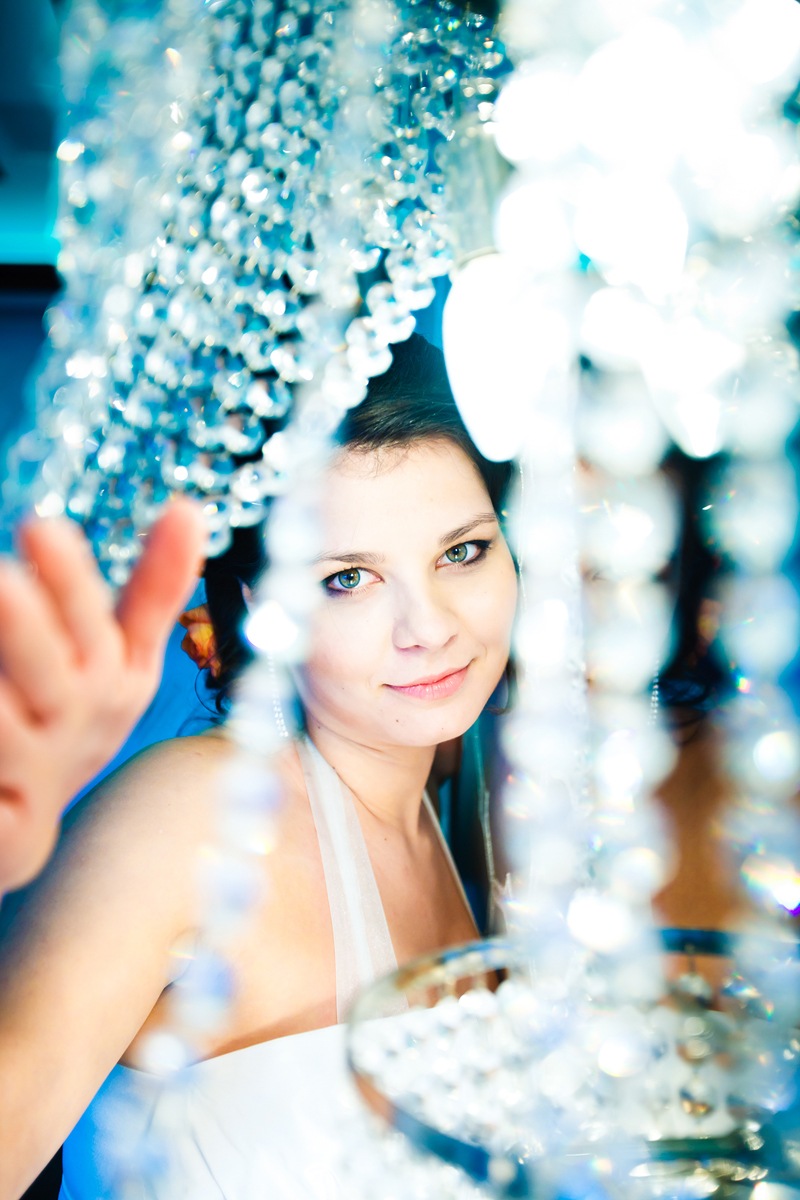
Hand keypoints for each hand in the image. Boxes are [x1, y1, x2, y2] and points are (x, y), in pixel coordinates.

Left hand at [0, 500, 205, 891]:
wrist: (20, 831)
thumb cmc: (66, 721)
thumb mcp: (116, 658)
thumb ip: (154, 589)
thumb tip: (191, 507)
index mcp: (115, 682)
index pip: (108, 630)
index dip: (74, 584)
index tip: (41, 526)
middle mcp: (83, 729)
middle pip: (60, 678)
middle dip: (29, 628)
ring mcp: (37, 783)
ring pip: (10, 731)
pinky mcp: (4, 840)